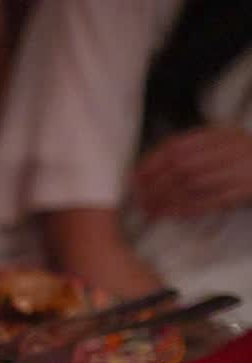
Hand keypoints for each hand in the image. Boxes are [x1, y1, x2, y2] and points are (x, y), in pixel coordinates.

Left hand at [133, 125, 251, 218]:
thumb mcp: (224, 148)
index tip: (136, 177)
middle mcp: (231, 148)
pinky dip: (185, 208)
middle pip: (181, 166)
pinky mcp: (247, 190)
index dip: (152, 162)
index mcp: (223, 134)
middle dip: (155, 184)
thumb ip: (196, 153)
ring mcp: (242, 168)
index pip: (177, 145)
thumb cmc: (246, 163)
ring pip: (193, 185)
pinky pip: (210, 201)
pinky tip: (170, 214)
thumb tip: (151, 171)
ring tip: (149, 210)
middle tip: (139, 198)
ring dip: (166, 200)